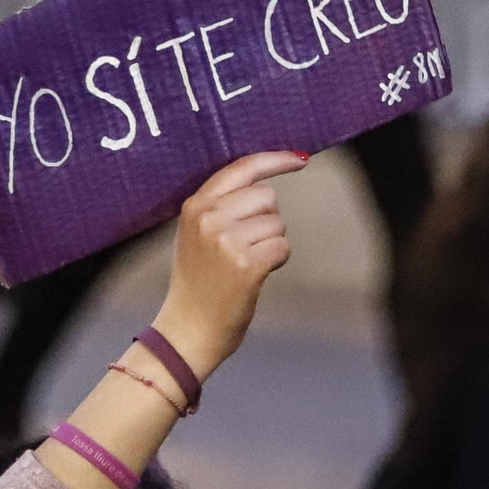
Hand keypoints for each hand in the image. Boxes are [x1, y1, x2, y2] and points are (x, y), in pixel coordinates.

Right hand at [152, 151, 307, 379]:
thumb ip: (221, 206)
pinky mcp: (247, 264)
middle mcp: (209, 218)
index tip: (300, 159)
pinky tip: (255, 277)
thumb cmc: (198, 283)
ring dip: (271, 244)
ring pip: (277, 223)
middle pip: (267, 196)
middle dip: (267, 220)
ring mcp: (226, 240)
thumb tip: (266, 186)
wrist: (187, 330)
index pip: (242, 169)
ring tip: (243, 265)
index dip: (275, 161)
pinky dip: (276, 262)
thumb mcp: (196, 234)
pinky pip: (282, 247)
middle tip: (244, 248)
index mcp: (195, 206)